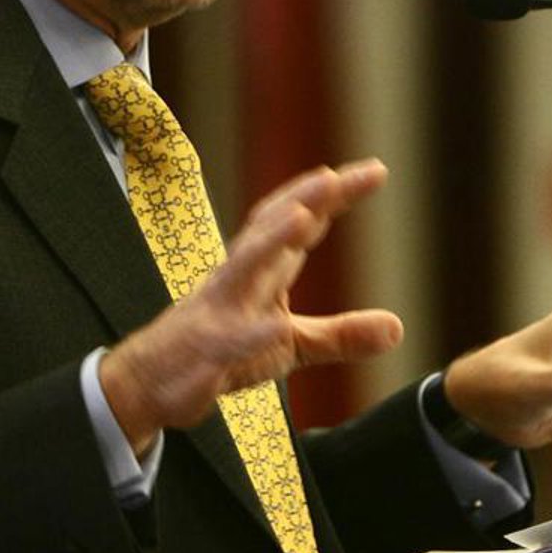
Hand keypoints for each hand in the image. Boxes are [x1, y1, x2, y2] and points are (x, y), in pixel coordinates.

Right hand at [100, 160, 403, 453]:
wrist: (154, 381)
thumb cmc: (221, 350)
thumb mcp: (290, 345)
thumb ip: (341, 335)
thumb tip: (398, 327)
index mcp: (261, 271)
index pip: (299, 221)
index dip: (333, 195)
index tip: (374, 171)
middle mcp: (238, 278)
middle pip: (268, 228)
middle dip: (301, 199)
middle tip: (334, 176)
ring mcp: (218, 310)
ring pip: (242, 267)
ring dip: (270, 240)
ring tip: (303, 217)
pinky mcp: (205, 350)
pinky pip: (228, 340)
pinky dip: (250, 332)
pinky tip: (275, 328)